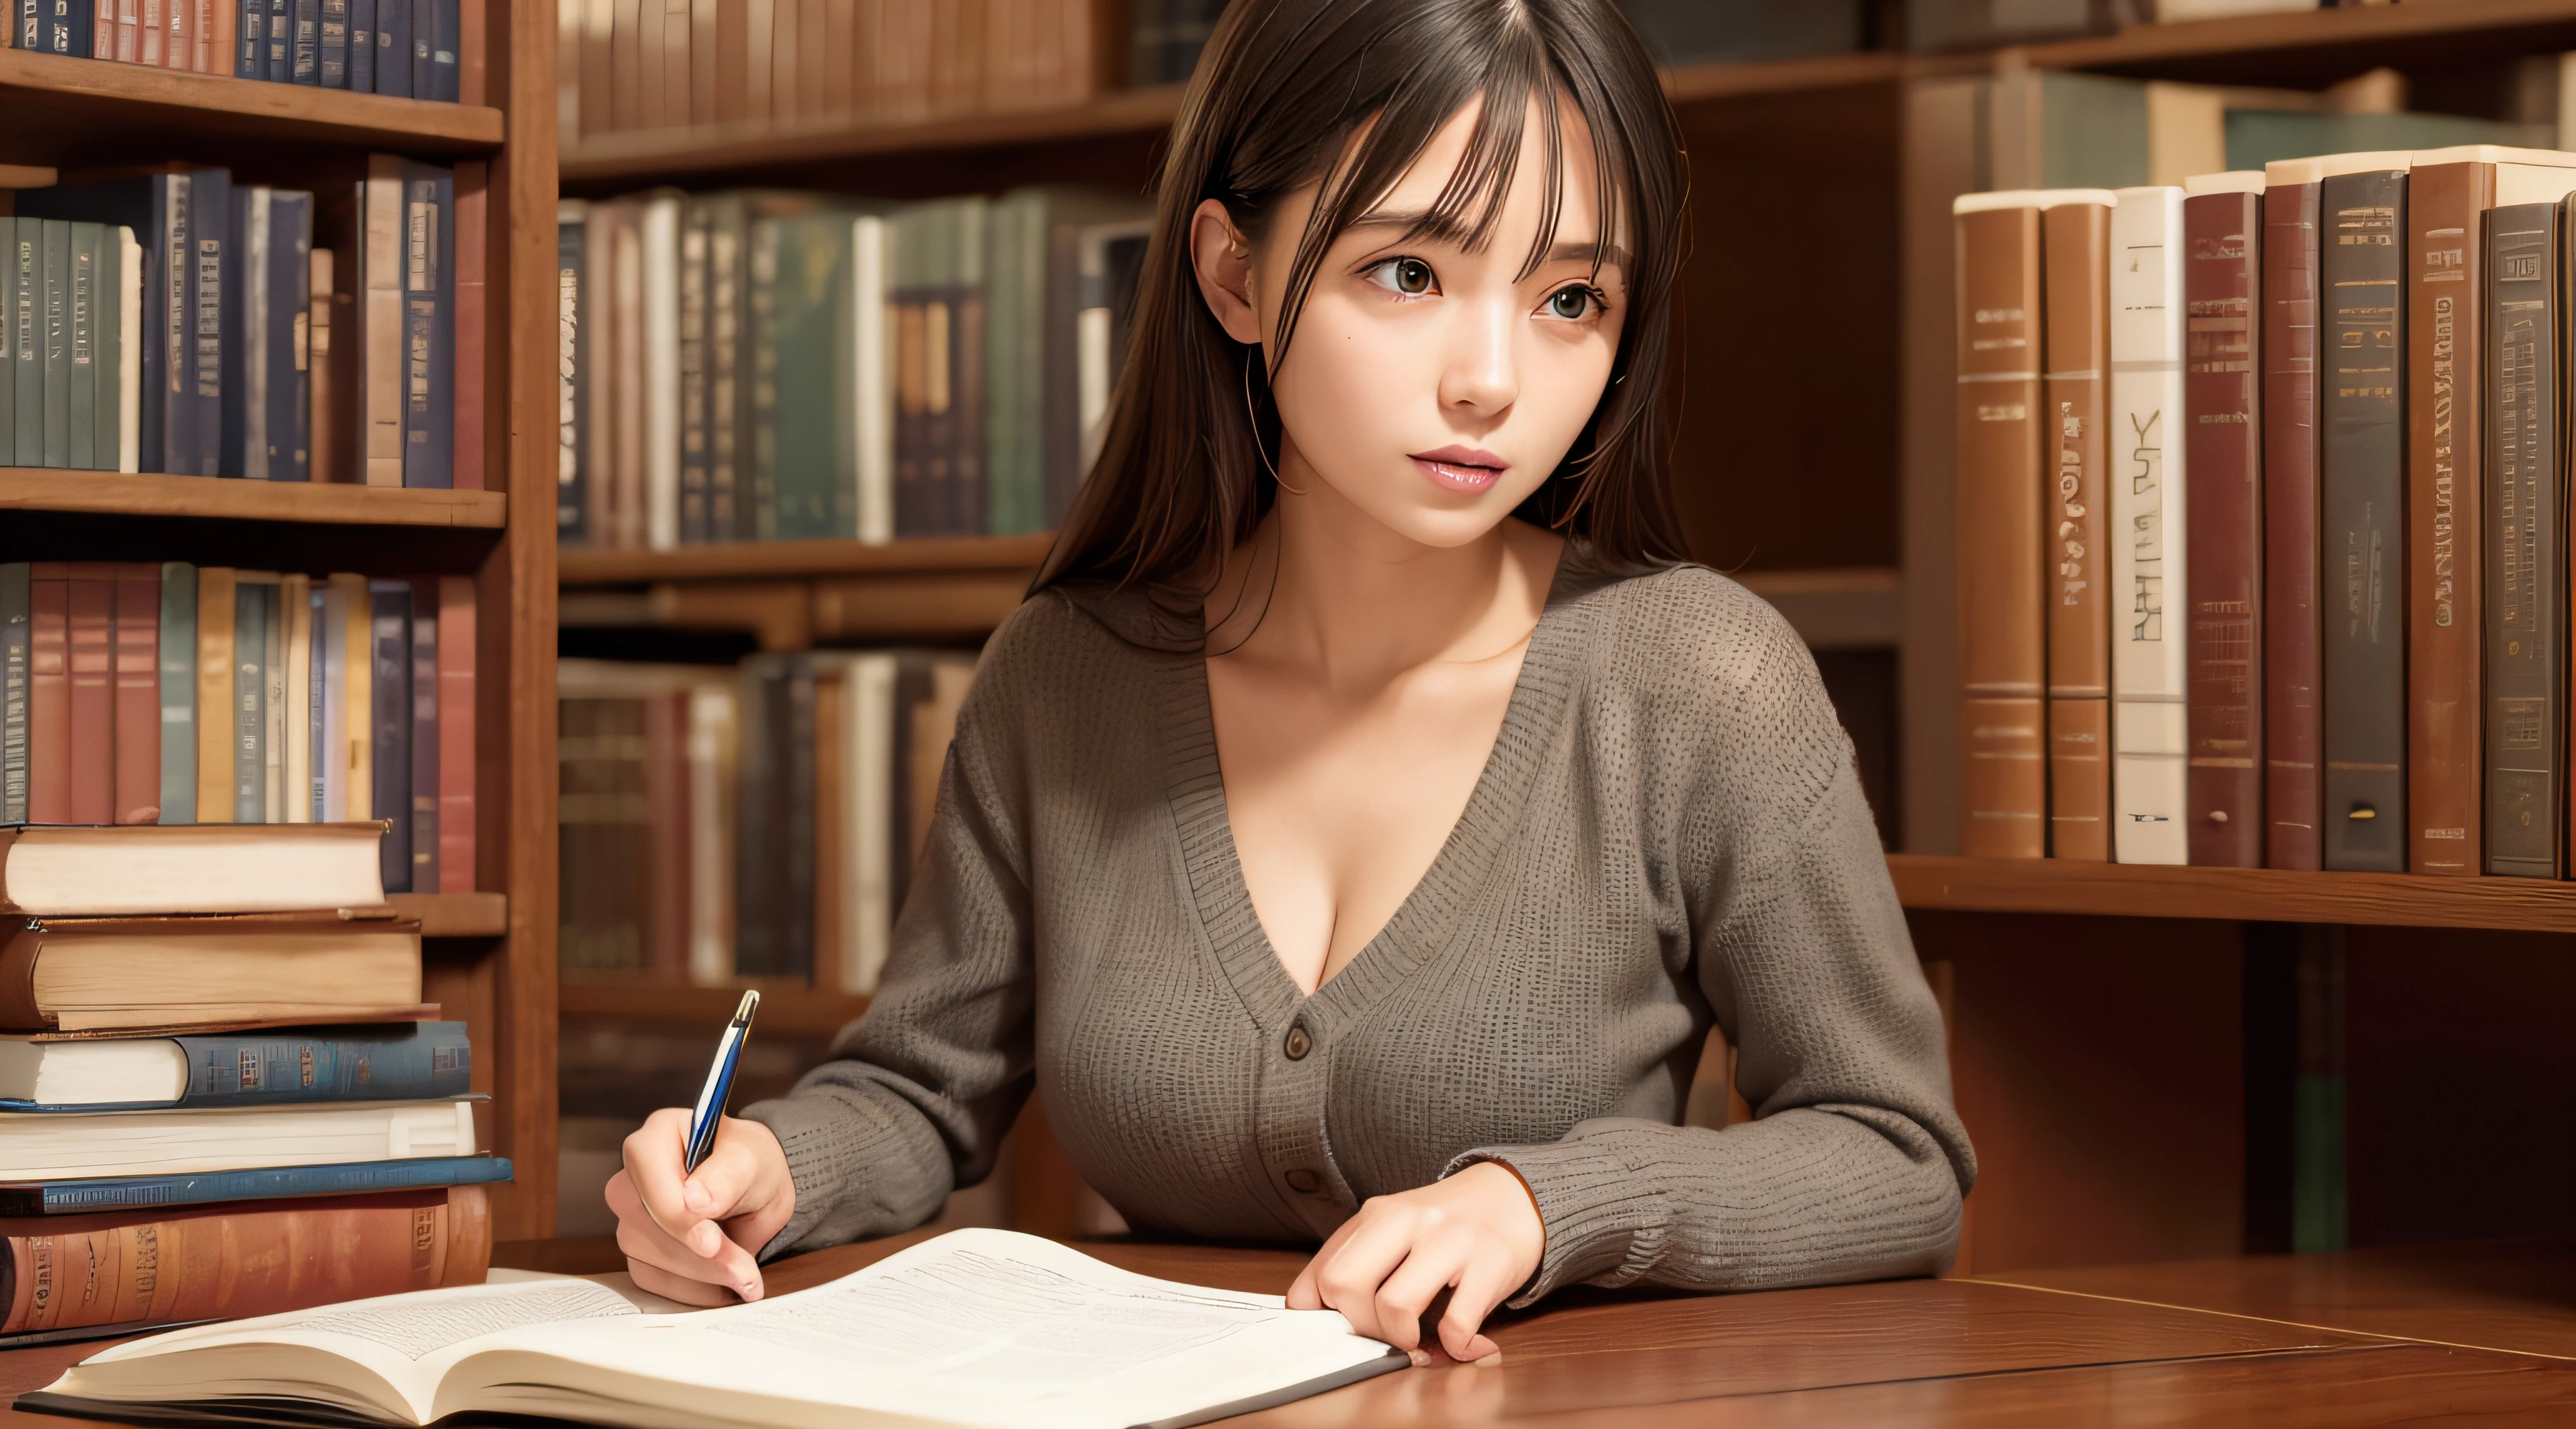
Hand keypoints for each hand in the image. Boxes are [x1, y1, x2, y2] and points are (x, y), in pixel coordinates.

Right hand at [605, 1108, 796, 1305]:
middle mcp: (632, 1177)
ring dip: (701, 1276)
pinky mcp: (637, 1248)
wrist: (756, 1191)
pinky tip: (722, 1283)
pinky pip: (653, 1280)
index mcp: (656, 1137)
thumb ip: (726, 1178)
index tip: (712, 1241)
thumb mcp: (751, 1163)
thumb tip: (694, 1200)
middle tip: (745, 1269)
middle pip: (645, 1225)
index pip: (647, 1174)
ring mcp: (629, 1216)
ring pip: (648, 1259)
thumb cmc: (749, 1166)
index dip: (676, 1214)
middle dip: (700, 1256)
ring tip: (743, 1272)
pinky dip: (691, 1289)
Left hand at [1286, 1162, 1542, 1363]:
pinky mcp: (1490, 1262)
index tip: (1344, 1331)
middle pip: (1343, 1286)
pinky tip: (1462, 1341)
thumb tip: (1314, 1315)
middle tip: (1384, 1334)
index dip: (1324, 1318)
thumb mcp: (1393, 1229)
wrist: (1513, 1196)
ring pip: (1394, 1306)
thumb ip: (1357, 1262)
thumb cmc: (1445, 1224)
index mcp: (1376, 1214)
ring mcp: (1449, 1239)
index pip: (1319, 1276)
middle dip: (1359, 1327)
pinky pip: (1457, 1324)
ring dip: (1403, 1340)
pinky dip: (1456, 1346)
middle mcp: (1407, 1219)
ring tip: (1419, 1339)